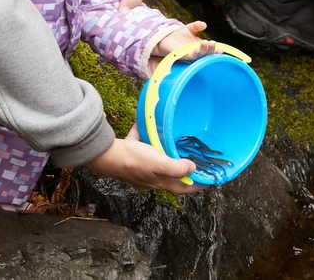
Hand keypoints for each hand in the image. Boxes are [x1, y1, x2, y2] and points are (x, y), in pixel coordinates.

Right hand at [85, 123, 204, 193]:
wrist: (106, 155)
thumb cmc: (134, 160)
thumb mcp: (160, 164)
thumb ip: (177, 168)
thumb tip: (192, 168)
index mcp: (159, 181)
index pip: (182, 188)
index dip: (196, 186)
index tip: (208, 181)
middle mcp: (149, 176)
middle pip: (168, 174)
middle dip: (180, 168)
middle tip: (191, 158)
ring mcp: (137, 167)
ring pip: (153, 159)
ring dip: (161, 151)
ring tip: (169, 140)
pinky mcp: (128, 155)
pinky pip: (139, 143)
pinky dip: (142, 135)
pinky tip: (145, 125)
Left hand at [151, 21, 220, 57]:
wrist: (166, 39)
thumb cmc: (179, 35)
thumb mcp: (189, 28)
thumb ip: (196, 26)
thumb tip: (204, 24)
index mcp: (201, 47)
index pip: (210, 50)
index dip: (216, 50)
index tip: (221, 48)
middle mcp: (197, 53)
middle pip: (207, 55)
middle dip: (211, 50)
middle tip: (213, 43)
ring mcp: (190, 56)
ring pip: (199, 56)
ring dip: (203, 51)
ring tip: (206, 42)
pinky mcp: (182, 56)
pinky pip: (189, 57)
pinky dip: (194, 53)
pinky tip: (196, 49)